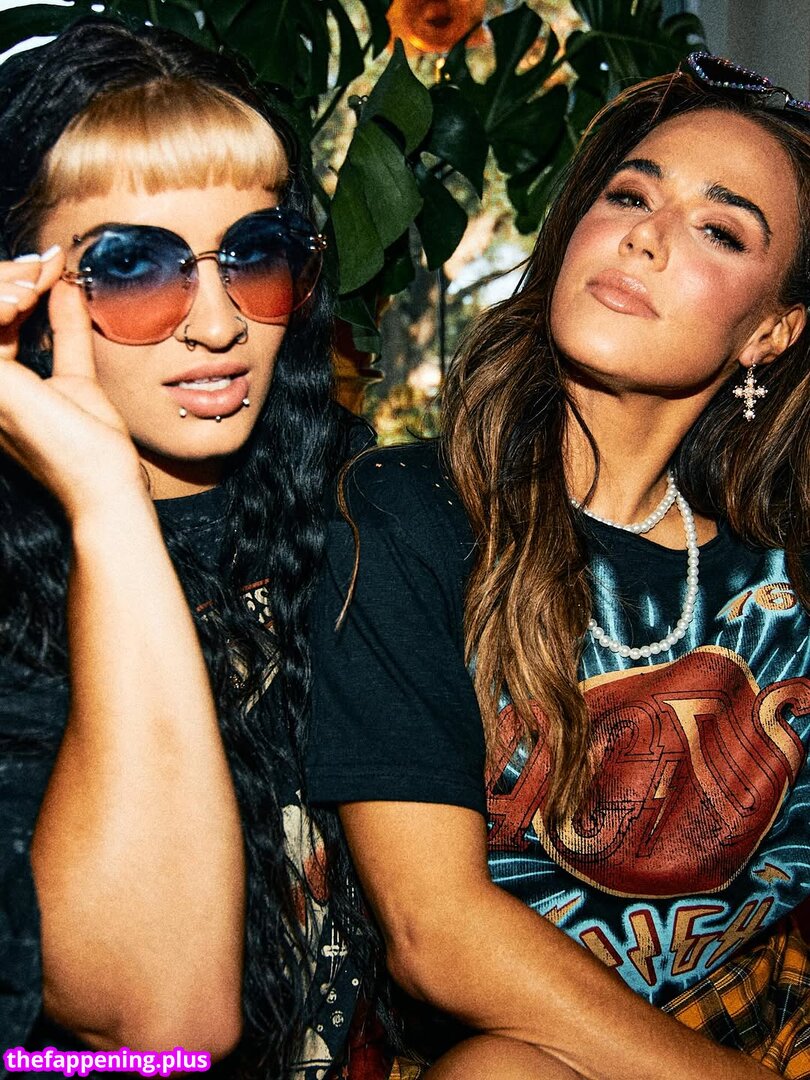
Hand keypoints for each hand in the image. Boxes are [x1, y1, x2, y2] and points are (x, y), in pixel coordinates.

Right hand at [0, 247, 144, 518]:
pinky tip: (25, 298)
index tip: (52, 266)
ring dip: (1, 284)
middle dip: (6, 276)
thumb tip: (66, 288)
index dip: (13, 284)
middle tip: (46, 267)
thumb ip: (67, 334)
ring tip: (36, 282)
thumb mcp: (76, 375)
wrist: (104, 483)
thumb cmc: (91, 446)